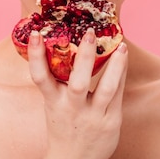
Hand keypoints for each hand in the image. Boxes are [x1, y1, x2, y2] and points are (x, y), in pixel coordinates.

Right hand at [28, 28, 127, 158]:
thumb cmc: (62, 125)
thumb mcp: (53, 104)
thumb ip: (56, 80)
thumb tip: (59, 44)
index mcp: (53, 102)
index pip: (40, 77)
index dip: (36, 56)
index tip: (36, 33)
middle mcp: (72, 109)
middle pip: (78, 83)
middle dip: (85, 57)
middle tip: (90, 33)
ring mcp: (94, 116)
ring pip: (107, 89)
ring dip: (115, 65)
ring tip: (121, 46)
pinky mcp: (111, 121)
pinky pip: (118, 94)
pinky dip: (121, 74)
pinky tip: (123, 58)